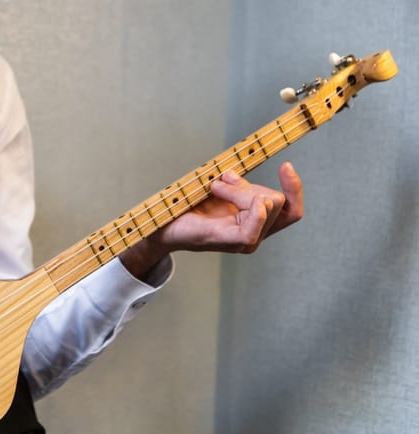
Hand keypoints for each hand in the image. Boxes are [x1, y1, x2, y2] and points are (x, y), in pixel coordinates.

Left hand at [121, 162, 302, 277]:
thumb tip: (235, 174)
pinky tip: (224, 193)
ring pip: (265, 204)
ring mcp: (245, 242)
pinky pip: (254, 225)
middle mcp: (255, 235)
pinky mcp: (233, 242)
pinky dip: (247, 204)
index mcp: (256, 224)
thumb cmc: (189, 208)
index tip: (285, 165)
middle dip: (248, 185)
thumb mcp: (220, 189)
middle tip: (219, 184)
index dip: (295, 188)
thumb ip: (236, 185)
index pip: (292, 211)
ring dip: (237, 189)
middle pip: (275, 200)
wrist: (164, 224)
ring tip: (213, 190)